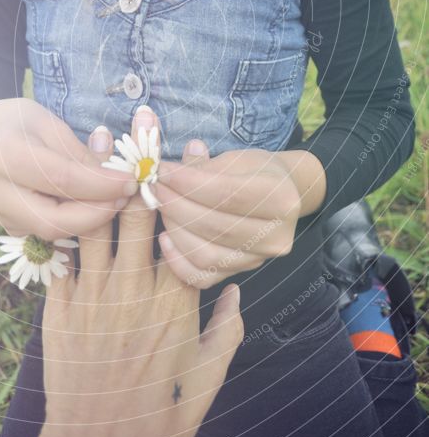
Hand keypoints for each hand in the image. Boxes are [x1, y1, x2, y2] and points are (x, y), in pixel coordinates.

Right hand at [0, 97, 136, 239]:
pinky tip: (90, 208)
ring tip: (112, 201)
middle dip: (96, 214)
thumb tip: (118, 177)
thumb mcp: (51, 124)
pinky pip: (45, 234)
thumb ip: (81, 153)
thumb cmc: (22, 124)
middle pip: (53, 220)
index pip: (62, 179)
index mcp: (6, 154)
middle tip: (125, 199)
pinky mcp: (6, 227)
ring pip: (50, 233)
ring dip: (87, 221)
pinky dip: (72, 224)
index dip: (101, 185)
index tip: (131, 181)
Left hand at [35, 113, 243, 436]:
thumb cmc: (160, 417)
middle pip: (140, 214)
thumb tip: (235, 290)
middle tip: (143, 121)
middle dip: (142, 164)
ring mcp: (96, 296)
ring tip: (99, 135)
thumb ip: (226, 332)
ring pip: (98, 220)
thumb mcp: (207, 380)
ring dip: (97, 176)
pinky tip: (63, 184)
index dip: (191, 188)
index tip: (194, 151)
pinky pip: (64, 253)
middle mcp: (136, 290)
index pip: (185, 229)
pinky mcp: (62, 307)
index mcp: (175, 303)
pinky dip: (66, 217)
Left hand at [155, 141, 302, 288]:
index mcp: (281, 199)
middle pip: (215, 226)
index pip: (226, 193)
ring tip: (159, 206)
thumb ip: (204, 166)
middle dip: (176, 205)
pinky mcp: (241, 273)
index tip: (162, 171)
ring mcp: (259, 259)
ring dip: (175, 229)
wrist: (282, 195)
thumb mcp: (237, 159)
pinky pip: (203, 277)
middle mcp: (276, 235)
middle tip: (154, 188)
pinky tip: (165, 239)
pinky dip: (178, 261)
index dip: (188, 183)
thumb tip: (166, 169)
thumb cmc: (256, 172)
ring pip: (206, 254)